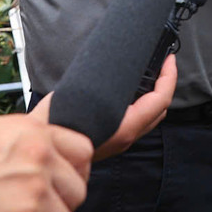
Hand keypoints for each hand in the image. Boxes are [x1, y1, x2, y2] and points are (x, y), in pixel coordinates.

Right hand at [40, 53, 175, 161]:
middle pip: (160, 109)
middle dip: (165, 83)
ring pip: (150, 116)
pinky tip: (132, 90)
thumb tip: (114, 65)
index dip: (169, 77)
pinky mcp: (113, 140)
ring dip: (154, 93)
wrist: (42, 153)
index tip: (168, 59)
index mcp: (125, 128)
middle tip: (161, 62)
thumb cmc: (55, 126)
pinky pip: (138, 120)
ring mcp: (121, 141)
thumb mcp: (80, 98)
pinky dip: (142, 102)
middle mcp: (127, 137)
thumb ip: (103, 86)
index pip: (160, 100)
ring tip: (150, 72)